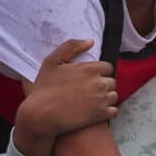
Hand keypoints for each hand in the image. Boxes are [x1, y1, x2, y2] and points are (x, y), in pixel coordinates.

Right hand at [14, 38, 115, 155]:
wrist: (41, 114)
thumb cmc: (44, 87)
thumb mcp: (52, 61)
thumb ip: (71, 47)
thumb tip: (91, 41)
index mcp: (89, 69)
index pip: (108, 67)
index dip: (99, 72)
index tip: (89, 78)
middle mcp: (99, 83)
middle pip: (111, 81)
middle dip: (102, 84)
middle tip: (88, 90)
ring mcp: (102, 100)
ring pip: (114, 96)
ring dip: (106, 97)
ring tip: (91, 100)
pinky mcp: (102, 115)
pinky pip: (114, 110)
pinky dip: (107, 111)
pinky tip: (95, 110)